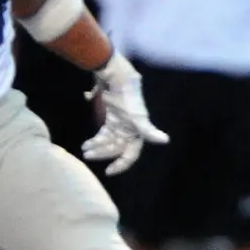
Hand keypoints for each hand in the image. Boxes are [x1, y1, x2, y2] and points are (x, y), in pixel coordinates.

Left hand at [81, 53, 168, 174]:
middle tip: (88, 155)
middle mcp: (130, 131)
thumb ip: (149, 131)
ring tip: (85, 149)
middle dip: (102, 153)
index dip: (121, 165)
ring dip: (97, 147)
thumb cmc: (129, 98)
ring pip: (108, 142)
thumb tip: (165, 140)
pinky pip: (103, 133)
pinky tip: (87, 143)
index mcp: (138, 133)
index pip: (130, 155)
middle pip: (115, 148)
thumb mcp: (138, 117)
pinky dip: (95, 139)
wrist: (117, 77)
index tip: (108, 171)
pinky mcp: (112, 118)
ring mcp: (120, 125)